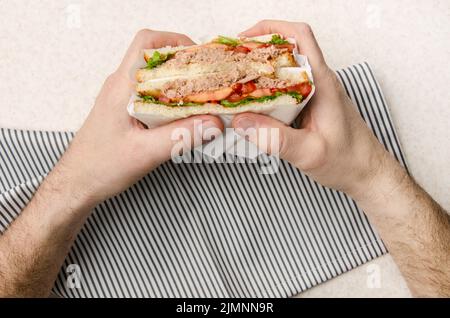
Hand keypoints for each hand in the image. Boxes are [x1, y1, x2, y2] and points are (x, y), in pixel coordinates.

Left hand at [58, 29, 222, 206]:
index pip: (146, 43)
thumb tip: (214, 122)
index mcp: (122, 86)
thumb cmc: (100, 167)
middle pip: (156, 57)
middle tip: (207, 81)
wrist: (77, 183)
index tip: (199, 58)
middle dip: (184, 65)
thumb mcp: (145, 153)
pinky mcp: (126, 110)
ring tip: (200, 98)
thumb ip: (181, 136)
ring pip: (156, 77)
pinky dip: (171, 99)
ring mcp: (122, 97)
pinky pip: (152, 94)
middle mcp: (121, 85)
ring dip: (179, 84)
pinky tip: (183, 115)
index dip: (175, 41)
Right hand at [232, 20, 395, 199]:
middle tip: (232, 65)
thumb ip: (275, 138)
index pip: (300, 37)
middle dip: (257, 52)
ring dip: (260, 73)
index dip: (271, 29)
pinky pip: (284, 90)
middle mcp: (318, 82)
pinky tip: (251, 104)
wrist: (368, 173)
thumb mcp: (309, 152)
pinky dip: (266, 91)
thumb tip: (241, 122)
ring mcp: (314, 93)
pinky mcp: (310, 105)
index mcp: (322, 83)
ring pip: (283, 71)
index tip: (244, 38)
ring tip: (235, 83)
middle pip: (286, 51)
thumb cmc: (348, 161)